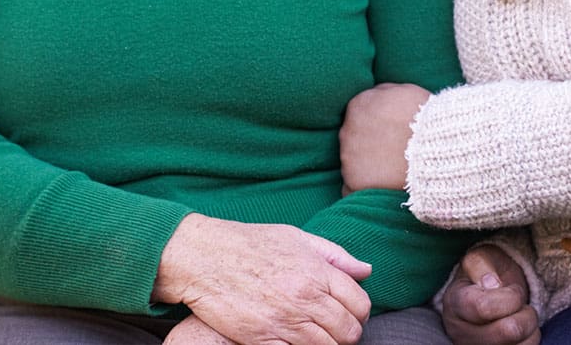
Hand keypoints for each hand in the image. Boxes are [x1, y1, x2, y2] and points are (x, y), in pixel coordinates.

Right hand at [153, 213, 371, 344]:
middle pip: (348, 331)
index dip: (360, 311)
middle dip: (348, 333)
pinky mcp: (264, 340)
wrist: (206, 258)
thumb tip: (365, 270)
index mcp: (316, 270)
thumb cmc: (250, 243)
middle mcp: (306, 297)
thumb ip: (334, 255)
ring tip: (319, 336)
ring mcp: (285, 322)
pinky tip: (297, 341)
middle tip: (337, 329)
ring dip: (329, 344)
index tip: (351, 312)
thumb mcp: (295, 237)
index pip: (359, 302)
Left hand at [339, 83, 429, 193]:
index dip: (377, 122)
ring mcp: (348, 158)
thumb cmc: (425, 119)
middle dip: (369, 142)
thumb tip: (377, 97)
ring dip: (367, 165)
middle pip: (354, 136)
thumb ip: (385, 93)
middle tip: (393, 150)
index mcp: (359, 105)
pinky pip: (350, 188)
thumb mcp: (406, 92)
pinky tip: (380, 189)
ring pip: (352, 161)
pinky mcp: (353, 183)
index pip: (360, 112)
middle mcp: (347, 130)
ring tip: (392, 170)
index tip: (391, 130)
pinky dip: (361, 189)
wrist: (436, 151)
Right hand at [441, 245, 538, 344]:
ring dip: (530, 328)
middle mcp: (461, 333)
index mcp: (455, 304)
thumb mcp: (480, 258)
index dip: (509, 297)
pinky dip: (531, 341)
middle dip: (526, 313)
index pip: (484, 307)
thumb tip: (491, 283)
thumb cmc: (485, 273)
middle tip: (522, 303)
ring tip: (522, 316)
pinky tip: (523, 332)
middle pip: (507, 332)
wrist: (488, 294)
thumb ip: (481, 264)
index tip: (513, 290)